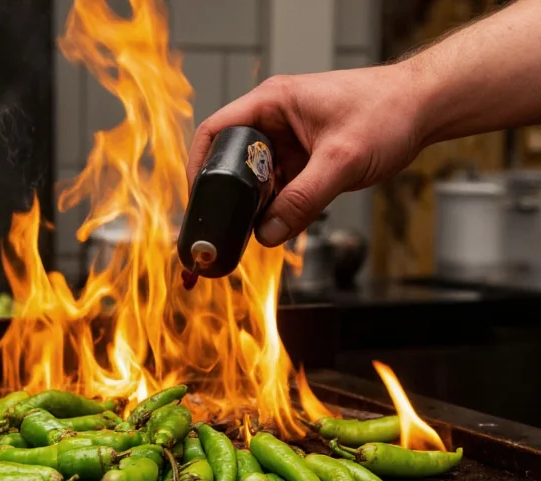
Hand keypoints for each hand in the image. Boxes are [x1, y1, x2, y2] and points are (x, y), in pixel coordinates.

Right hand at [186, 64, 425, 246]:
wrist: (426, 108)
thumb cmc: (389, 111)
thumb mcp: (342, 161)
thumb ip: (302, 201)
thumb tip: (267, 234)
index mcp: (273, 102)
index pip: (216, 131)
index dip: (201, 165)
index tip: (199, 198)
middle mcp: (276, 118)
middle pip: (234, 160)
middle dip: (234, 192)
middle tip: (236, 221)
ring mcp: (290, 138)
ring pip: (258, 178)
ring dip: (261, 202)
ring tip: (269, 223)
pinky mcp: (305, 157)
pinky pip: (281, 185)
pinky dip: (281, 204)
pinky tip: (288, 218)